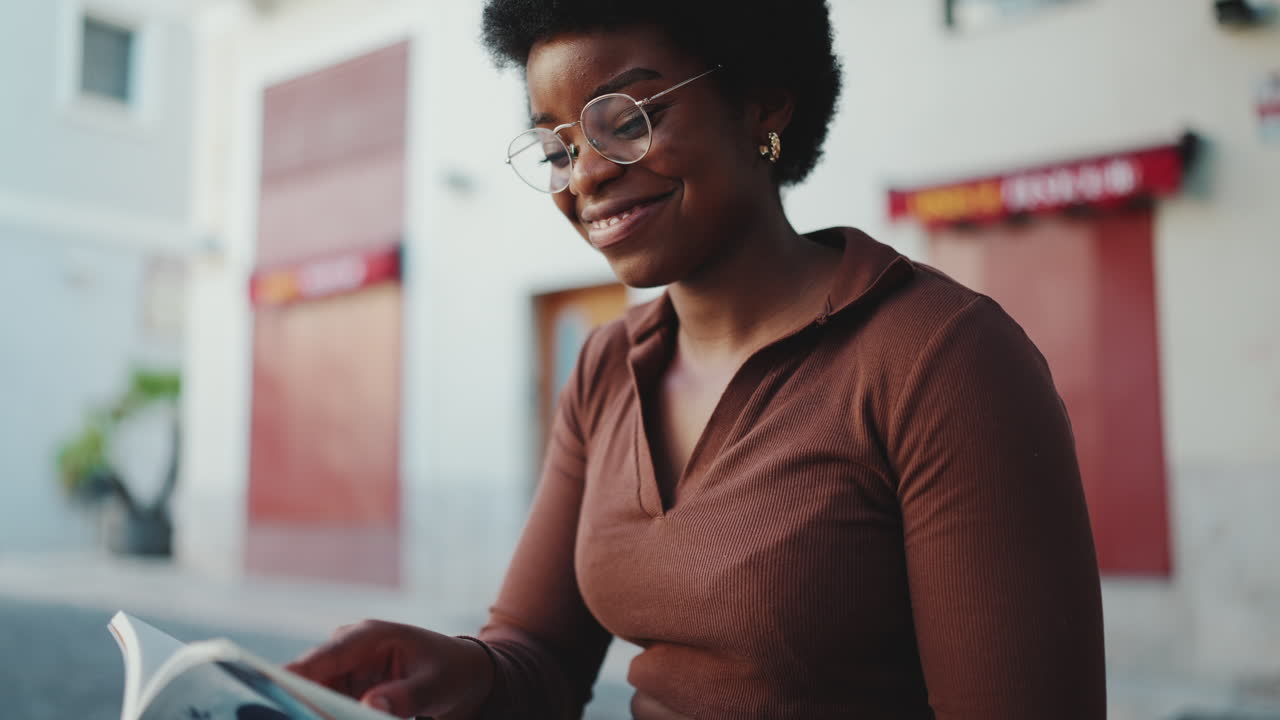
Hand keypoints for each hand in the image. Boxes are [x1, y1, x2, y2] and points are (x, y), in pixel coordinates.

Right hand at [284, 619, 493, 719]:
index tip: (275, 686)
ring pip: (313, 695)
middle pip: (310, 679)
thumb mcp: (435, 685)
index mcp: (369, 635)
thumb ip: (405, 697)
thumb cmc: (450, 671)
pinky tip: (327, 719)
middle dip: (302, 702)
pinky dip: (325, 715)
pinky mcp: (344, 689)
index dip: (298, 674)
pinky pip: (325, 706)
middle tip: (299, 717)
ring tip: (317, 716)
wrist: (461, 673)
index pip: (326, 656)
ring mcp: (343, 669)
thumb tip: (369, 706)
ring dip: (315, 711)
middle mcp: (348, 649)